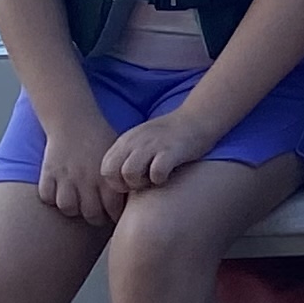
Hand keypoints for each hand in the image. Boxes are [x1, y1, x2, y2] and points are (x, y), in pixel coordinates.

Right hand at [35, 119, 127, 225]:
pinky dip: (51, 199)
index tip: (115, 216)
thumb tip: (136, 192)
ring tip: (79, 207)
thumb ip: (124, 174)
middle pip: (90, 213)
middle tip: (98, 217)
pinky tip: (59, 195)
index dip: (114, 216)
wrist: (75, 120)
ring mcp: (66, 177)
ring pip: (67, 207)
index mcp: (107, 175)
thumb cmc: (100, 136)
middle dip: (96, 219)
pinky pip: (47, 196)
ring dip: (73, 210)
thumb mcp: (119, 153)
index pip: (113, 208)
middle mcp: (86, 179)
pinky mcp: (48, 173)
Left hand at [102, 108, 216, 191]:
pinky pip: (156, 172)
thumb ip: (126, 155)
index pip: (104, 168)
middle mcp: (135, 141)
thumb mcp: (141, 140)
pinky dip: (160, 178)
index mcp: (125, 141)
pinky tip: (167, 175)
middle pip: (111, 172)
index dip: (114, 183)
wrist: (199, 117)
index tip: (130, 185)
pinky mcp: (172, 150)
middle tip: (140, 184)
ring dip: (140, 183)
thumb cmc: (170, 135)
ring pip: (129, 173)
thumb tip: (115, 181)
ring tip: (152, 180)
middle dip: (123, 185)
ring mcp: (153, 145)